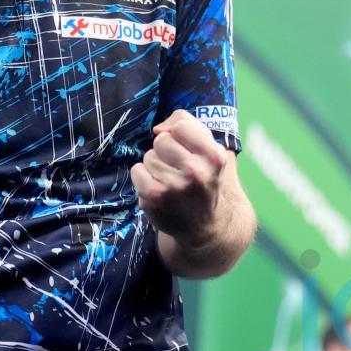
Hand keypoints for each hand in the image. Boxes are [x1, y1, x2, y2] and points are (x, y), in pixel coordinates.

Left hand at [130, 110, 227, 245]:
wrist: (205, 225)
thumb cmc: (204, 178)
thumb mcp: (208, 149)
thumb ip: (186, 124)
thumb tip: (158, 128)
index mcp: (214, 157)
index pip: (181, 126)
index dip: (179, 135)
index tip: (185, 148)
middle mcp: (196, 172)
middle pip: (161, 140)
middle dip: (166, 151)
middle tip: (177, 168)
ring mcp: (174, 186)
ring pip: (148, 156)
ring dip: (155, 166)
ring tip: (170, 181)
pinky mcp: (154, 197)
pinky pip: (137, 170)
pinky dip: (143, 177)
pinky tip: (158, 189)